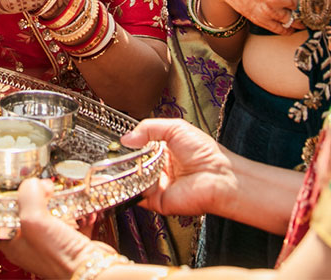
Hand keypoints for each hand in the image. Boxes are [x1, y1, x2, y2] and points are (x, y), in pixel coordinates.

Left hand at [0, 178, 98, 278]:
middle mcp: (28, 243)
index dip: (5, 198)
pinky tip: (78, 204)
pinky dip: (75, 208)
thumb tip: (34, 183)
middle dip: (34, 195)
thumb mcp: (33, 220)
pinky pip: (70, 217)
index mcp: (11, 243)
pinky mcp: (68, 240)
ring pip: (48, 212)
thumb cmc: (59, 257)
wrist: (92, 268)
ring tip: (60, 194)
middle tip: (41, 188)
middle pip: (25, 210)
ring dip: (57, 200)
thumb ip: (28, 194)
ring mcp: (49, 242)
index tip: (15, 186)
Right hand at [124, 118, 239, 217]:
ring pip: (132, 181)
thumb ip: (149, 128)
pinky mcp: (156, 201)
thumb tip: (126, 138)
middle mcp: (159, 169)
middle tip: (113, 154)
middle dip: (123, 160)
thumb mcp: (176, 128)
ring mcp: (157, 186)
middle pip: (133, 166)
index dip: (129, 146)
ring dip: (125, 173)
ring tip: (119, 164)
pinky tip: (131, 176)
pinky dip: (131, 188)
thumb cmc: (205, 153)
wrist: (217, 175)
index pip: (139, 149)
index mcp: (164, 152)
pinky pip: (137, 196)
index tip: (117, 142)